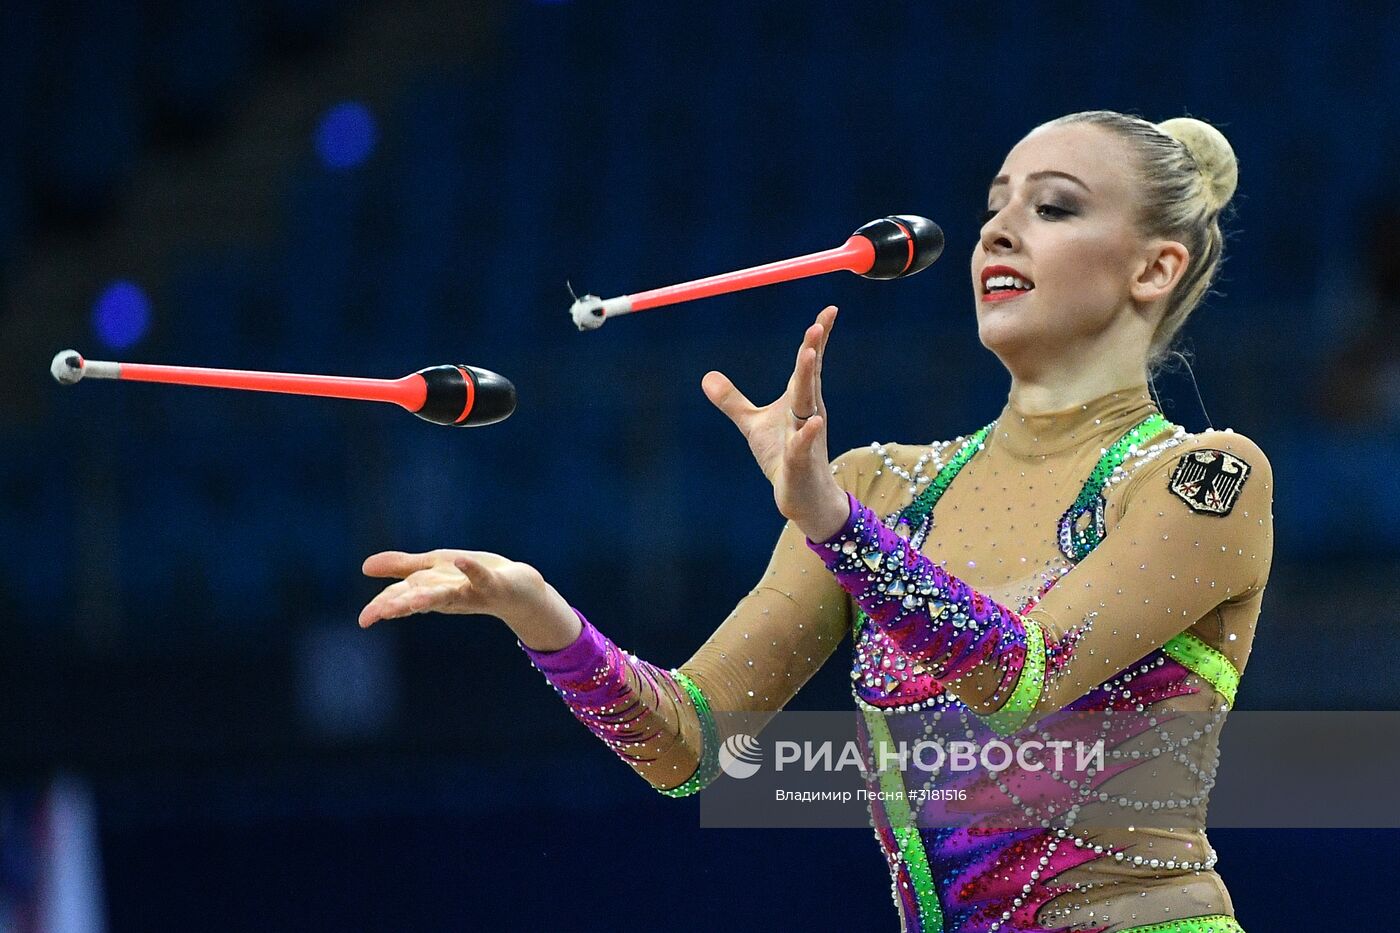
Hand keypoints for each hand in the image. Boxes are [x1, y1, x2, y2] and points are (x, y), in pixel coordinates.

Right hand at [358, 549, 580, 649]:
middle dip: (398, 606)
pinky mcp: (493, 584)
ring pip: (446, 595)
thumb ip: (401, 567)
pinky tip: (461, 560)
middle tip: (376, 616)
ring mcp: (470, 591)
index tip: (363, 621)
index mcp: (430, 591)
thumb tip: (363, 567)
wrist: (519, 590)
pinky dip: (471, 569)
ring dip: (429, 596)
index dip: (382, 607)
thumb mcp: (433, 570)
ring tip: (412, 599)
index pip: (401, 598)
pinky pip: (480, 577)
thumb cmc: (472, 579)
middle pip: (418, 599)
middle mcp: (447, 595)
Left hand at [702, 306, 849, 540]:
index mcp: (799, 400)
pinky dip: (806, 434)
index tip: (829, 310)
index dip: (817, 338)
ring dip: (808, 380)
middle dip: (812, 350)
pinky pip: (803, 445)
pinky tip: (812, 422)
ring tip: (809, 354)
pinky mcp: (800, 462)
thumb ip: (733, 401)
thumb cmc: (782, 456)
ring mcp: (807, 437)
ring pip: (808, 405)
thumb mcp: (753, 425)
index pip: (809, 364)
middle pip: (809, 377)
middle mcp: (807, 413)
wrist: (804, 497)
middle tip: (816, 324)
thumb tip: (706, 377)